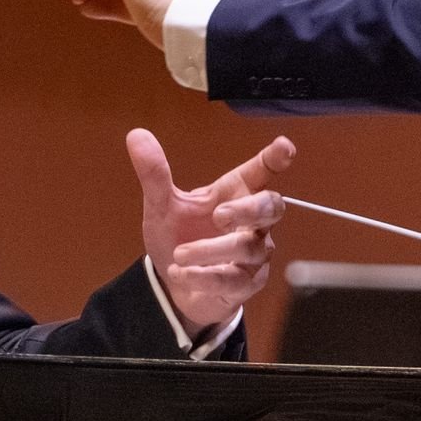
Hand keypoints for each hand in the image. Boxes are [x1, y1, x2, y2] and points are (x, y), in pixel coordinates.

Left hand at [138, 130, 293, 333]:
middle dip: (248, 209)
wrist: (173, 284)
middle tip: (219, 215)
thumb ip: (155, 174)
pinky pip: (234, 280)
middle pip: (270, 208)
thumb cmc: (179, 236)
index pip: (261, 172)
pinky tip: (181, 273)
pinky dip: (205, 277)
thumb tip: (136, 135)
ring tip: (179, 255)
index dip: (275, 158)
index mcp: (234, 193)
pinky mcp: (246, 283)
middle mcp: (251, 222)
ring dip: (211, 250)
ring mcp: (253, 253)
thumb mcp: (162, 206)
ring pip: (247, 248)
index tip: (284, 147)